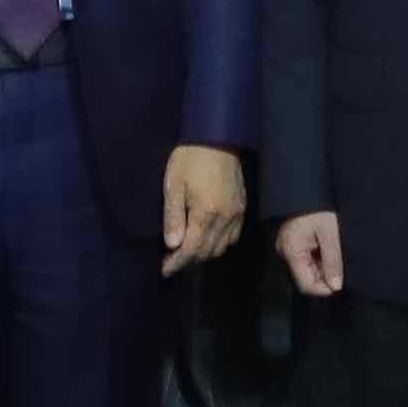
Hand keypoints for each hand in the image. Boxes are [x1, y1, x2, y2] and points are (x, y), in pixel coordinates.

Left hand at [161, 145, 246, 274]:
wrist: (217, 136)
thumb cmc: (189, 158)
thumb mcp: (173, 185)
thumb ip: (173, 216)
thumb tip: (172, 245)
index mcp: (206, 213)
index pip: (192, 249)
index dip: (177, 263)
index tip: (164, 270)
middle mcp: (226, 218)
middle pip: (208, 252)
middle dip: (189, 260)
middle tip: (171, 261)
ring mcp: (237, 213)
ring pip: (222, 247)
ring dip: (204, 254)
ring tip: (187, 250)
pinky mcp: (243, 207)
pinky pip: (233, 236)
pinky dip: (219, 243)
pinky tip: (207, 238)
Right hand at [276, 211, 345, 300]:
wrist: (304, 182)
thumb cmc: (318, 207)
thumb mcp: (329, 233)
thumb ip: (332, 261)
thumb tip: (336, 286)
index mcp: (291, 252)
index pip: (306, 285)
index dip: (324, 288)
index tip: (341, 281)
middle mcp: (284, 252)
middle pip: (305, 277)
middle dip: (324, 276)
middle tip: (341, 266)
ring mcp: (287, 246)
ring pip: (306, 267)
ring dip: (322, 266)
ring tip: (336, 254)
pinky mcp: (291, 240)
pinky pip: (304, 257)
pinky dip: (317, 257)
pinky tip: (328, 247)